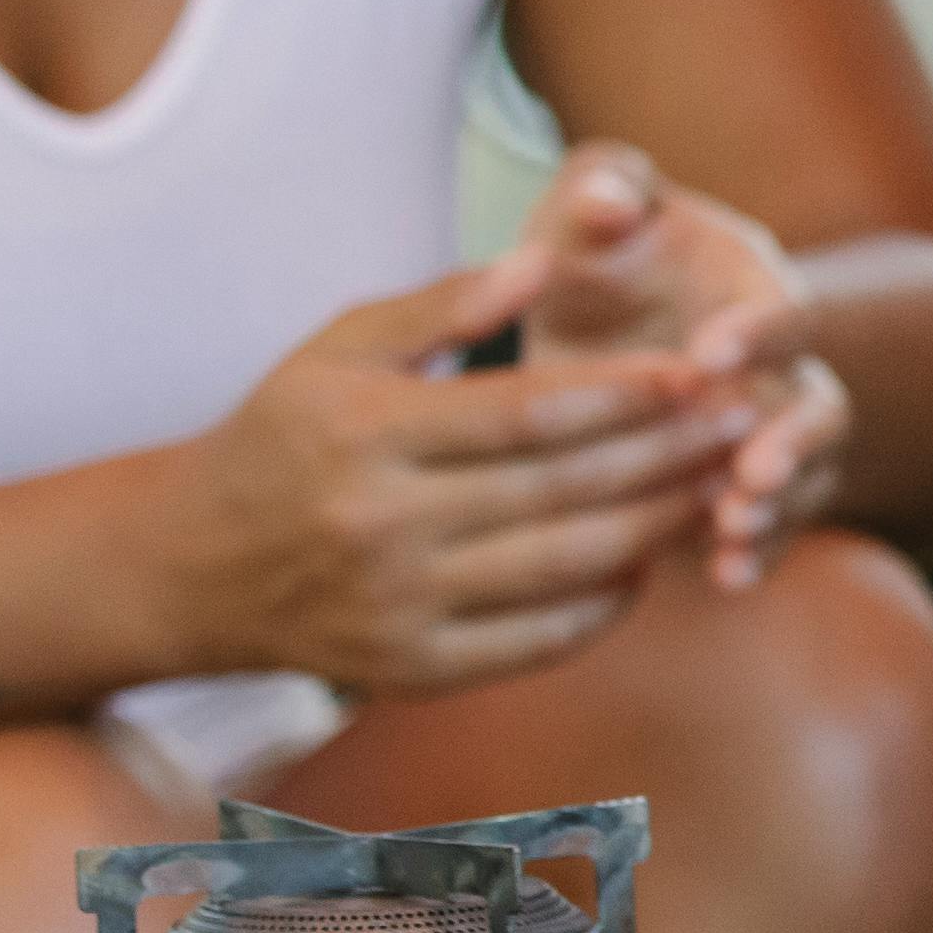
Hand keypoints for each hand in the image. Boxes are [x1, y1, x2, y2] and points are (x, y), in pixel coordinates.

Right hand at [160, 232, 753, 694]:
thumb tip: (543, 260)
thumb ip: (441, 304)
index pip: (526, 412)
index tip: (700, 369)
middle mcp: (382, 525)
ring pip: (563, 569)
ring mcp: (397, 607)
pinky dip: (604, 605)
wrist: (189, 568)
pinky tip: (648, 560)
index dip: (626, 392)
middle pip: (562, 490)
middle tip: (743, 421)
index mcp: (366, 431)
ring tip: (719, 486)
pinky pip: (537, 642)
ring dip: (657, 528)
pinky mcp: (411, 671)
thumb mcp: (335, 347)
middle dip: (667, 454)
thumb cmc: (279, 436)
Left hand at [514, 138, 850, 582]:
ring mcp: (774, 430)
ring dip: (777, 506)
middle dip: (791, 442)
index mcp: (751, 285)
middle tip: (752, 474)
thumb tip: (608, 202)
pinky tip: (726, 577)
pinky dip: (756, 551)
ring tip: (733, 530)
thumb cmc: (601, 257)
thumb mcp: (591, 212)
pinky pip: (775, 526)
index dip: (755, 332)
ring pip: (809, 475)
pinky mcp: (752, 487)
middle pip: (818, 404)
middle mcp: (780, 363)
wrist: (609, 318)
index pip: (781, 309)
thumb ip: (602, 189)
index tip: (706, 354)